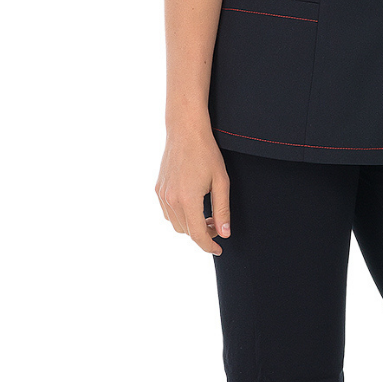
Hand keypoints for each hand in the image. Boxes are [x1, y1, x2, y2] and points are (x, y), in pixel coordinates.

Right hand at [156, 125, 229, 255]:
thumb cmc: (206, 153)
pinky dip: (181, 216)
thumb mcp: (221, 182)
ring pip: (176, 224)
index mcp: (187, 199)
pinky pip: (168, 213)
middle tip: (218, 224)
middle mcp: (171, 200)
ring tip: (207, 215)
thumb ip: (223, 210)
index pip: (198, 235)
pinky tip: (193, 205)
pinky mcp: (158, 189)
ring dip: (191, 225)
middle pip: (187, 231)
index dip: (209, 246)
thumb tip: (224, 234)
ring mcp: (162, 195)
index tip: (219, 250)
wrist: (185, 131)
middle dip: (204, 233)